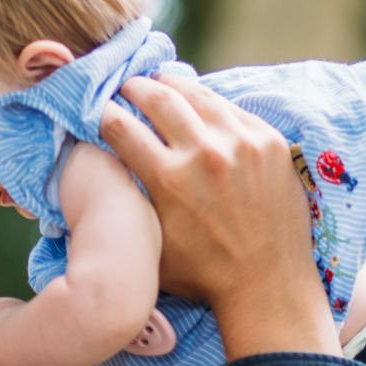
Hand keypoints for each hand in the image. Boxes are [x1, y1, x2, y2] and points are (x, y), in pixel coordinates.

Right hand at [99, 73, 333, 357]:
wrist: (267, 284)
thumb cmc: (202, 274)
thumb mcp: (151, 242)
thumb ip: (133, 200)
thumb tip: (111, 165)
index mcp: (169, 179)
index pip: (121, 126)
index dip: (102, 113)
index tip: (97, 109)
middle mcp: (204, 153)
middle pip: (158, 98)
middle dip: (134, 87)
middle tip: (126, 85)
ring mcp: (241, 142)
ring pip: (197, 94)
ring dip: (172, 84)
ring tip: (159, 81)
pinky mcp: (268, 141)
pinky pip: (231, 109)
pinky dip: (209, 103)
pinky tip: (199, 104)